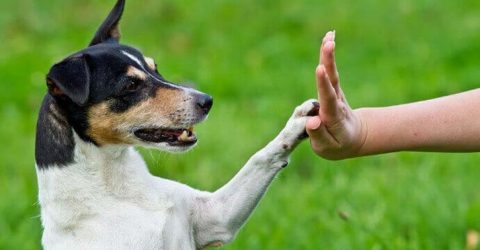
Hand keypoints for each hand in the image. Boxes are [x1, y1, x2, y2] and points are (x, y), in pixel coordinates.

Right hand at [305, 31, 366, 159]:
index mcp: (333, 117)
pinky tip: (328, 38)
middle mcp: (336, 102)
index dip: (323, 85)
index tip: (320, 69)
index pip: (328, 99)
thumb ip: (319, 135)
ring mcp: (335, 93)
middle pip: (332, 80)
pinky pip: (329, 71)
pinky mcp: (332, 88)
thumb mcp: (327, 148)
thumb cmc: (337, 145)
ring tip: (329, 35)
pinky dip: (328, 55)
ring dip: (329, 54)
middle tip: (328, 44)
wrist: (354, 137)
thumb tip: (312, 121)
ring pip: (332, 73)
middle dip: (329, 62)